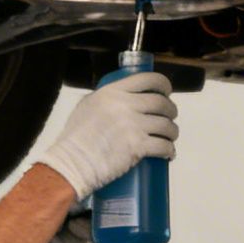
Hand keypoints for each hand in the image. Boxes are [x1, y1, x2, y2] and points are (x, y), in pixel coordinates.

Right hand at [34, 71, 176, 197]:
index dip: (163, 85)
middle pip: (161, 103)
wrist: (71, 163)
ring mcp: (133, 125)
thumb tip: (121, 97)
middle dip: (170, 111)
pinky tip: (169, 153)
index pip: (149, 79)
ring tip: (169, 137)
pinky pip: (164, 146)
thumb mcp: (87, 106)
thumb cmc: (74, 137)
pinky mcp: (138, 146)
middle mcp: (125, 105)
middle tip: (168, 119)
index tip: (166, 92)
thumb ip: (104, 99)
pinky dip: (170, 150)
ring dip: (172, 132)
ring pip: (166, 125)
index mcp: (113, 91)